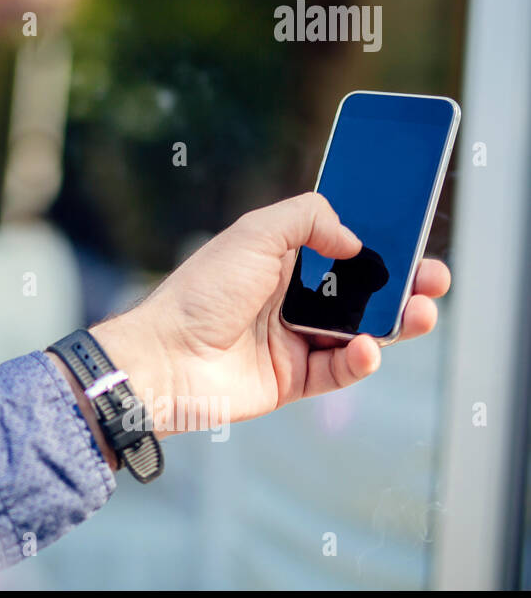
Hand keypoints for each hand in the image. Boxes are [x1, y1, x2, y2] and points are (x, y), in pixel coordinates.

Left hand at [88, 192, 450, 436]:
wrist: (165, 357)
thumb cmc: (200, 292)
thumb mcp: (253, 233)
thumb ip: (307, 218)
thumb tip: (354, 239)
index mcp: (279, 259)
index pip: (342, 247)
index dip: (380, 244)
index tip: (414, 237)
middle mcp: (288, 298)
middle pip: (361, 291)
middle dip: (403, 284)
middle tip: (432, 279)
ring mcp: (292, 339)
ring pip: (360, 330)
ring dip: (396, 322)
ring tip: (418, 312)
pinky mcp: (291, 378)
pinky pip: (340, 369)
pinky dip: (361, 359)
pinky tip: (367, 347)